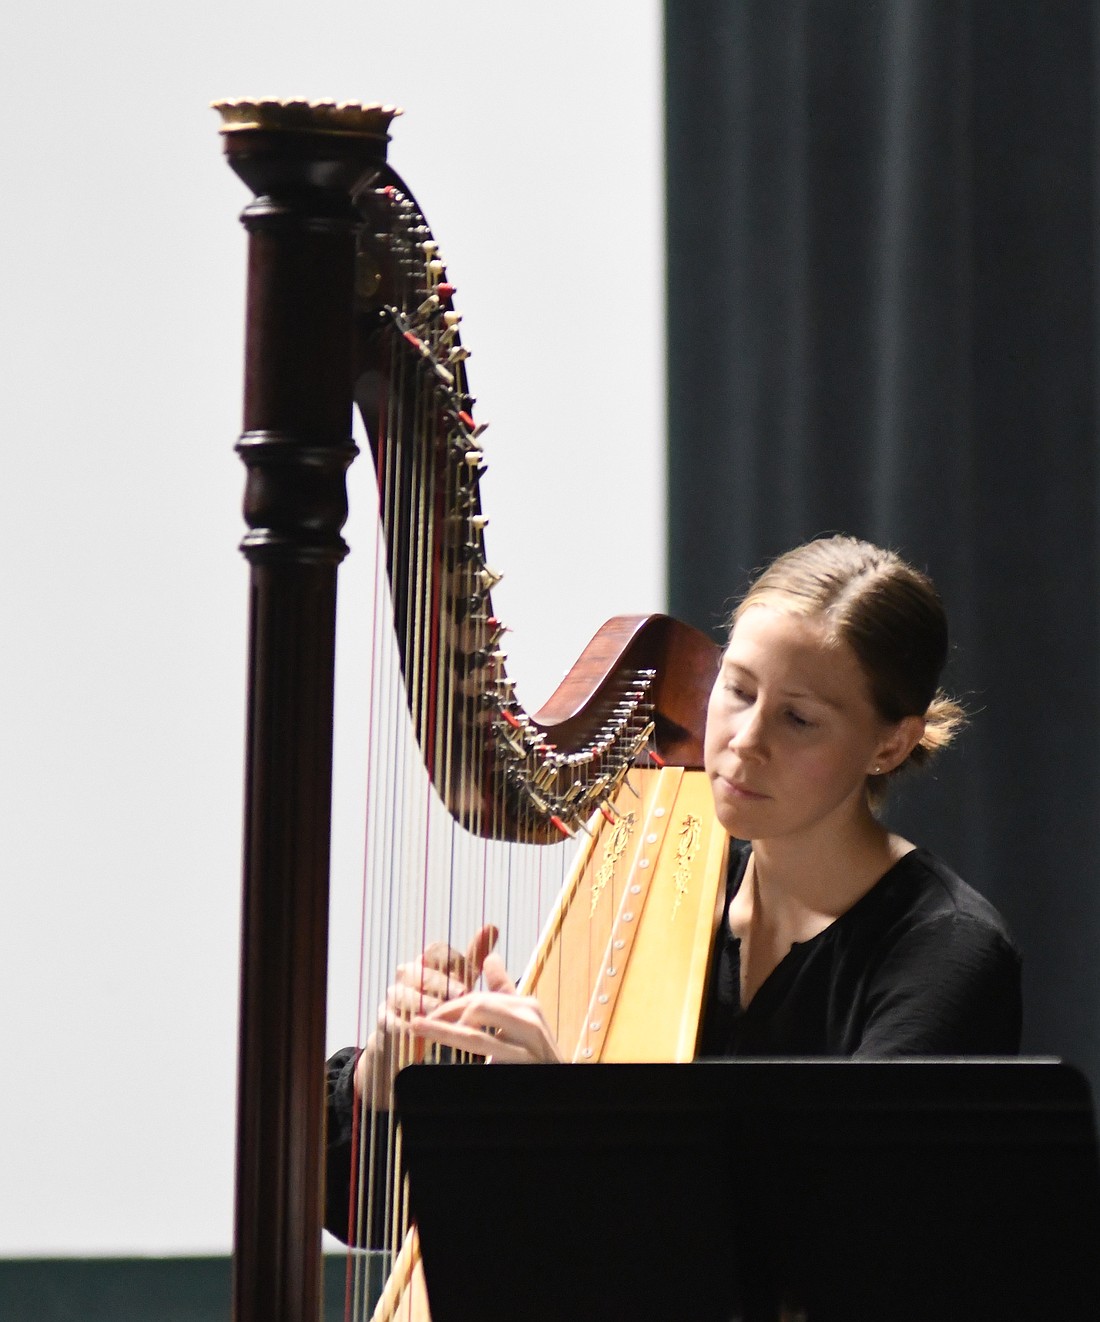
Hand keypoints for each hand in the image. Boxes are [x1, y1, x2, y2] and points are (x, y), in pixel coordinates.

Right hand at [355, 923, 499, 1103]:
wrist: (418, 1038)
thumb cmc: (446, 1003)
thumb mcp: (463, 981)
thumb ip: (475, 955)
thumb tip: (492, 926)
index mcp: (427, 962)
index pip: (435, 950)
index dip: (452, 960)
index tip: (470, 973)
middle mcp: (407, 975)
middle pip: (418, 970)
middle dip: (440, 982)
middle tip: (461, 994)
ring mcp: (393, 997)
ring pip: (403, 994)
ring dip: (423, 1003)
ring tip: (442, 1013)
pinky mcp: (384, 1020)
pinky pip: (391, 1020)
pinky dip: (406, 1025)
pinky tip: (421, 1030)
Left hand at [409, 952, 562, 1064]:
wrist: (561, 1092)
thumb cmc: (534, 1056)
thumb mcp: (520, 1021)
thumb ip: (503, 991)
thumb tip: (490, 957)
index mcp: (526, 1005)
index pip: (480, 997)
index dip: (450, 1003)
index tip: (424, 1012)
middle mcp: (530, 1019)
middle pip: (476, 1007)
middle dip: (444, 1013)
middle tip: (417, 1024)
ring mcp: (529, 1044)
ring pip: (476, 1031)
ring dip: (442, 1030)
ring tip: (418, 1028)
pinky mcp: (523, 1063)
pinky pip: (482, 1049)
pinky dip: (456, 1044)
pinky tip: (440, 1045)